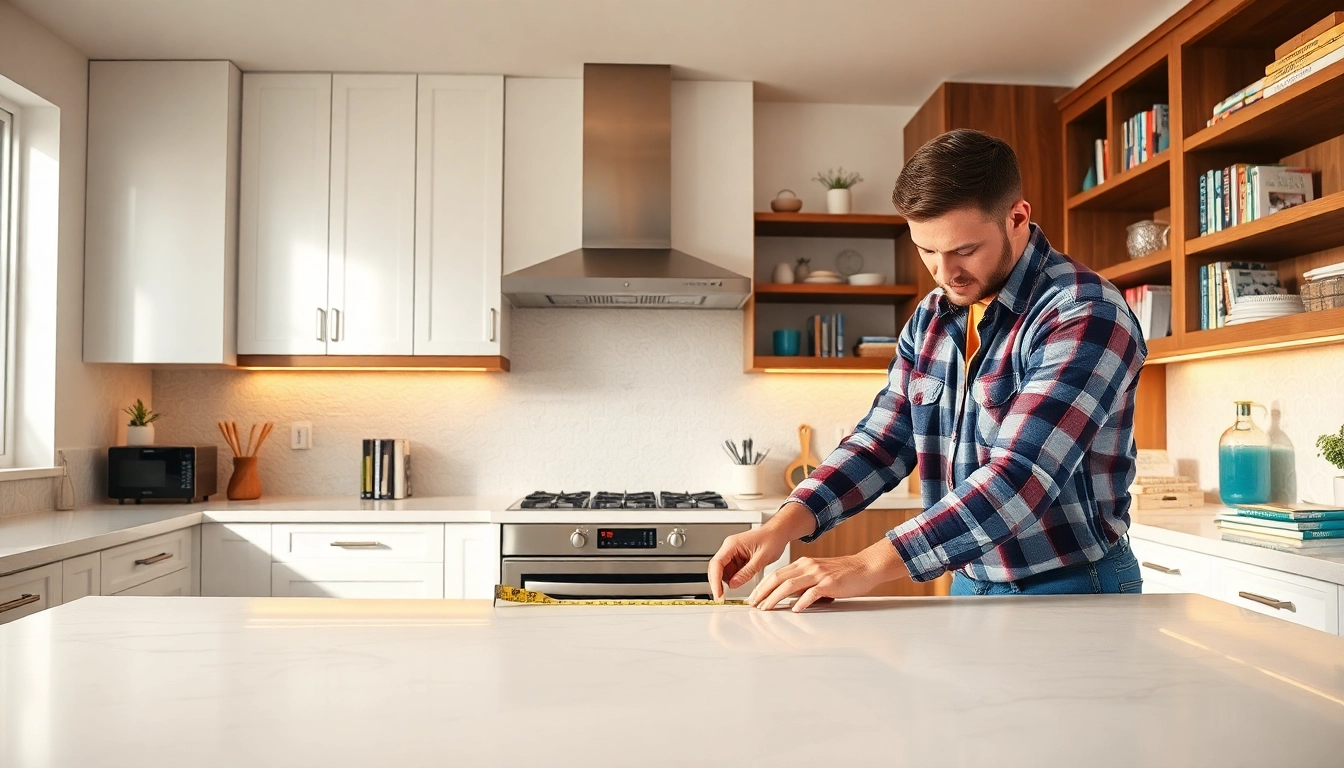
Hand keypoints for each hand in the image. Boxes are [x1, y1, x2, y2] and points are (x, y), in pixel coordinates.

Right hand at [707, 526, 788, 600]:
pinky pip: (731, 572)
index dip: (715, 580)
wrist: (778, 533)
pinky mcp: (737, 558)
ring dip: (728, 581)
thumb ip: (746, 572)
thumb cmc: (772, 539)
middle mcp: (729, 548)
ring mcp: (732, 554)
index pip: (717, 564)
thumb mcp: (761, 558)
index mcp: (732, 544)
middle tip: (722, 597)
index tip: (718, 593)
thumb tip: (733, 584)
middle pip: (716, 568)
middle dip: (718, 583)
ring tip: (738, 587)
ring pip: (723, 572)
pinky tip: (742, 581)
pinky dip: (735, 579)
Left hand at [749, 539, 908, 611]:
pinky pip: (812, 592)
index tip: (754, 597)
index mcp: (804, 564)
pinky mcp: (830, 584)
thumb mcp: (819, 574)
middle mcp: (808, 566)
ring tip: (766, 608)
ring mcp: (819, 574)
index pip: (777, 574)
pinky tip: (795, 609)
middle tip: (754, 604)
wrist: (866, 566)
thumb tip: (789, 597)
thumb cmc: (844, 573)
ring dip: (775, 597)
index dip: (762, 586)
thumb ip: (804, 583)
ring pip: (790, 584)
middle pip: (778, 578)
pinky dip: (802, 601)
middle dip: (763, 592)